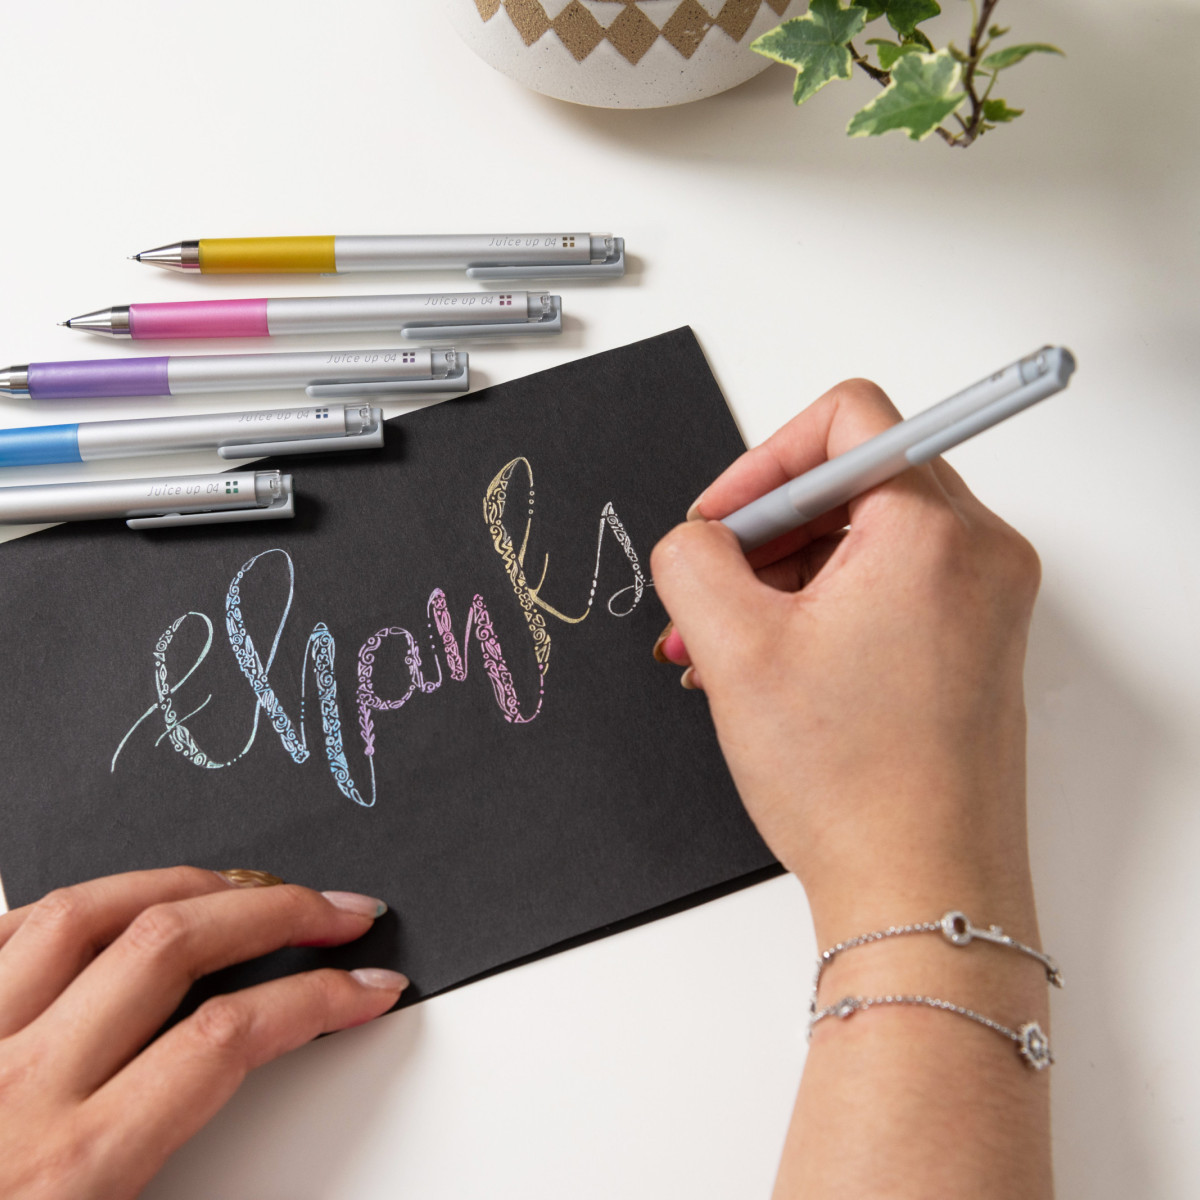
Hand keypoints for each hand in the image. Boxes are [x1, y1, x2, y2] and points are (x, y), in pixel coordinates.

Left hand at [0, 866, 406, 1199]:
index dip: (319, 996)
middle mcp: (14, 1091)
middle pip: (174, 944)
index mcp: (70, 1174)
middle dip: (279, 909)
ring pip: (89, 909)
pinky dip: (83, 901)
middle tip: (337, 909)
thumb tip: (238, 1090)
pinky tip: (122, 904)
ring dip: (188, 880)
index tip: (369, 985)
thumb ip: (166, 1177)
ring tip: (248, 881)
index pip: (231, 1039)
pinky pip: (7, 928)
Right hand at [650, 379, 1042, 945]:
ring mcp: (984, 602)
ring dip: (782, 581)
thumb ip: (693, 559)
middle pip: (853, 482)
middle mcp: (979, 555)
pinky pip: (887, 589)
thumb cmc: (855, 785)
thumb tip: (696, 537)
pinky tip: (764, 666)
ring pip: (863, 541)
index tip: (721, 521)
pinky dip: (821, 611)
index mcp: (935, 532)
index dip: (763, 461)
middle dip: (763, 536)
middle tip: (711, 591)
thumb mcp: (737, 650)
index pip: (847, 420)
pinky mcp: (973, 643)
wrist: (924, 892)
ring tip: (720, 647)